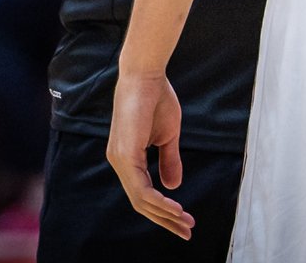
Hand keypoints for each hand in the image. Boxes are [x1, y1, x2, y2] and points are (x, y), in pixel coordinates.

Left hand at [107, 73, 194, 238]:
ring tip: (185, 222)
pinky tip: (174, 206)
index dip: (163, 209)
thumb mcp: (168, 135)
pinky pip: (140, 188)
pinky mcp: (124, 154)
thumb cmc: (157, 98)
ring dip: (164, 214)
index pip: (143, 193)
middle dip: (165, 220)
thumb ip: (168, 160)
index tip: (185, 219)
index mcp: (127, 158)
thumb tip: (173, 187)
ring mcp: (119, 159)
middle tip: (187, 231)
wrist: (147, 74)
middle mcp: (119, 162)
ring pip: (141, 199)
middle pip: (141, 202)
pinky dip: (158, 201)